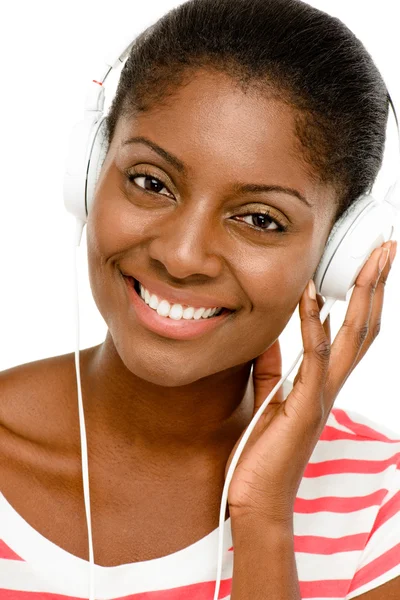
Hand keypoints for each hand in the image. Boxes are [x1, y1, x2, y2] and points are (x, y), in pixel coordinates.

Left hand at [225, 240, 396, 524]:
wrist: (257, 501)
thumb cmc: (263, 456)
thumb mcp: (267, 402)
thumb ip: (273, 370)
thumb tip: (271, 339)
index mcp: (322, 383)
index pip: (352, 332)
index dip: (364, 297)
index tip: (368, 265)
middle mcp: (329, 386)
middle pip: (364, 326)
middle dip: (376, 285)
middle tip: (387, 248)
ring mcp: (322, 396)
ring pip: (353, 338)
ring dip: (363, 296)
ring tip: (370, 260)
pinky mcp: (305, 407)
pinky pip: (313, 358)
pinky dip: (314, 325)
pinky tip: (311, 296)